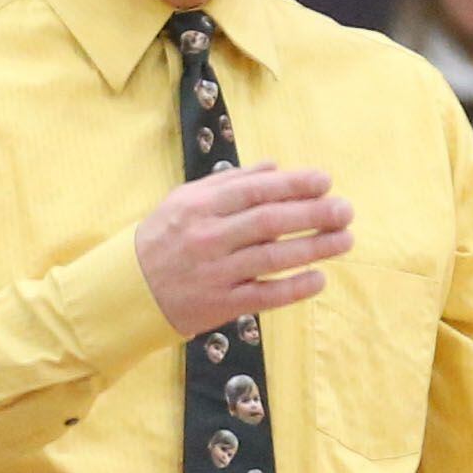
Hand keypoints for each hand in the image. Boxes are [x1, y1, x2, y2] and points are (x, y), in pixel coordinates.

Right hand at [136, 162, 353, 336]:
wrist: (126, 291)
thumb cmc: (162, 239)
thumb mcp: (184, 200)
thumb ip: (229, 182)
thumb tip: (275, 167)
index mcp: (200, 206)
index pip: (256, 190)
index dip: (294, 185)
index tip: (326, 181)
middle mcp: (208, 237)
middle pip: (270, 222)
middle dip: (314, 214)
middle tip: (346, 210)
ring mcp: (215, 272)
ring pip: (273, 258)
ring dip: (314, 248)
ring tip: (345, 240)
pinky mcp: (220, 305)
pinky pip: (265, 296)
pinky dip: (294, 287)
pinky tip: (319, 278)